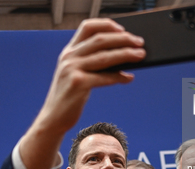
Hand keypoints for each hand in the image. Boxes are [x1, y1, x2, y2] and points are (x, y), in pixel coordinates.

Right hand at [41, 18, 145, 133]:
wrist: (54, 117)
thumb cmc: (70, 96)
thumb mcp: (76, 74)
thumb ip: (91, 63)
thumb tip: (120, 56)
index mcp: (69, 51)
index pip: (87, 27)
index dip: (106, 25)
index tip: (123, 29)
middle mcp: (69, 57)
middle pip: (100, 39)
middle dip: (123, 39)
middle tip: (140, 42)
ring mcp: (72, 69)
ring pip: (105, 56)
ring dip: (126, 54)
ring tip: (140, 55)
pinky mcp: (78, 84)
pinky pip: (104, 77)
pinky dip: (119, 76)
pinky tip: (128, 78)